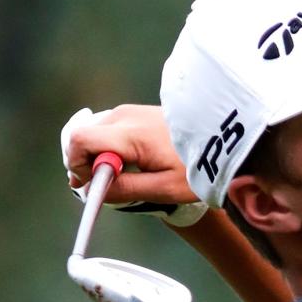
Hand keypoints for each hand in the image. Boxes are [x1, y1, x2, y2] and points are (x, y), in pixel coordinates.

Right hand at [61, 104, 206, 226]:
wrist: (224, 140)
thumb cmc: (197, 167)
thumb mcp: (164, 188)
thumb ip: (125, 189)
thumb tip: (90, 190)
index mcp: (130, 133)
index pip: (80, 140)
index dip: (77, 166)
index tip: (92, 186)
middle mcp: (124, 116)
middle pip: (83, 137)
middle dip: (86, 164)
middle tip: (107, 187)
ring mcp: (128, 111)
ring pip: (93, 134)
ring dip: (98, 158)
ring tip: (123, 178)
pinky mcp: (134, 113)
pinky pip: (107, 131)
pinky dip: (108, 149)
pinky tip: (128, 165)